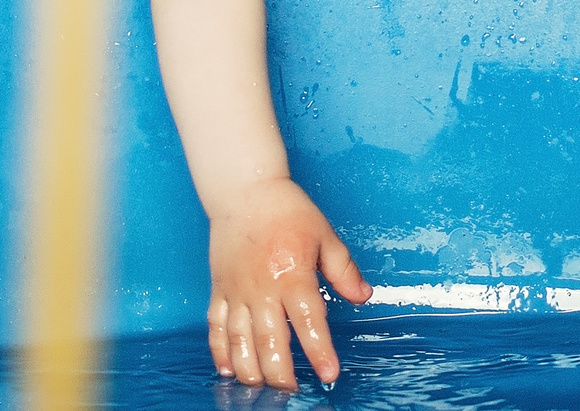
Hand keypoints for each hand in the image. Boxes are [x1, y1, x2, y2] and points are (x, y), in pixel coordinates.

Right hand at [203, 175, 371, 388]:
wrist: (244, 190)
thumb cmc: (286, 209)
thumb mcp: (324, 235)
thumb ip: (343, 270)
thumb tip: (363, 296)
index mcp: (292, 275)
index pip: (308, 321)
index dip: (320, 351)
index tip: (329, 375)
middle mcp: (262, 288)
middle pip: (271, 341)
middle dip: (282, 373)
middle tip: (293, 392)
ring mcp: (237, 290)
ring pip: (240, 340)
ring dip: (251, 369)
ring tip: (262, 389)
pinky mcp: (219, 289)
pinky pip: (216, 327)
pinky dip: (221, 351)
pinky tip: (229, 370)